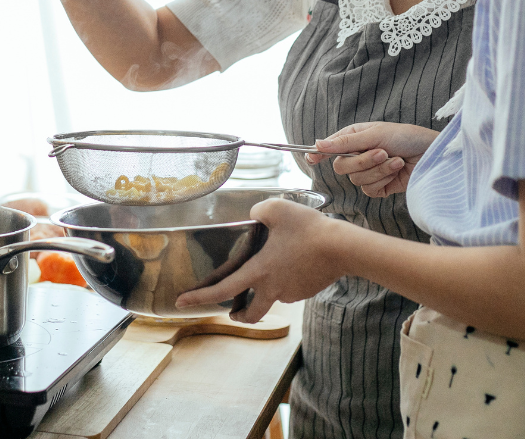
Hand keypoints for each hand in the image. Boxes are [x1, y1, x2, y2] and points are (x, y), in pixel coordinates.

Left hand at [174, 198, 344, 322]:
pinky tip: (295, 260)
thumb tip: (253, 215)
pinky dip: (287, 279)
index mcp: (259, 271)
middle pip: (251, 313)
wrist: (343, 247)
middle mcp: (273, 288)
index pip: (223, 289)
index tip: (182, 302)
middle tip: (233, 311)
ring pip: (273, 297)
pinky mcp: (307, 290)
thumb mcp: (276, 209)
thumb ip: (257, 211)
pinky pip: (291, 287)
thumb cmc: (308, 228)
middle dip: (239, 315)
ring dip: (266, 290)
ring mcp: (291, 292)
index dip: (200, 297)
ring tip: (273, 266)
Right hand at [308, 122, 437, 196]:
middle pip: (341, 167)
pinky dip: (385, 179)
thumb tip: (318, 143)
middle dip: (363, 161)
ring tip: (396, 159)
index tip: (311, 158)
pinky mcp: (379, 187)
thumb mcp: (375, 134)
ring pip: (357, 180)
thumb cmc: (406, 137)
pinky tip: (398, 169)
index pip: (329, 147)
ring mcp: (368, 172)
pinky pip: (370, 189)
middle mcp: (358, 155)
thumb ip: (345, 142)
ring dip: (380, 169)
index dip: (318, 153)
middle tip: (381, 152)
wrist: (431, 155)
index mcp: (354, 138)